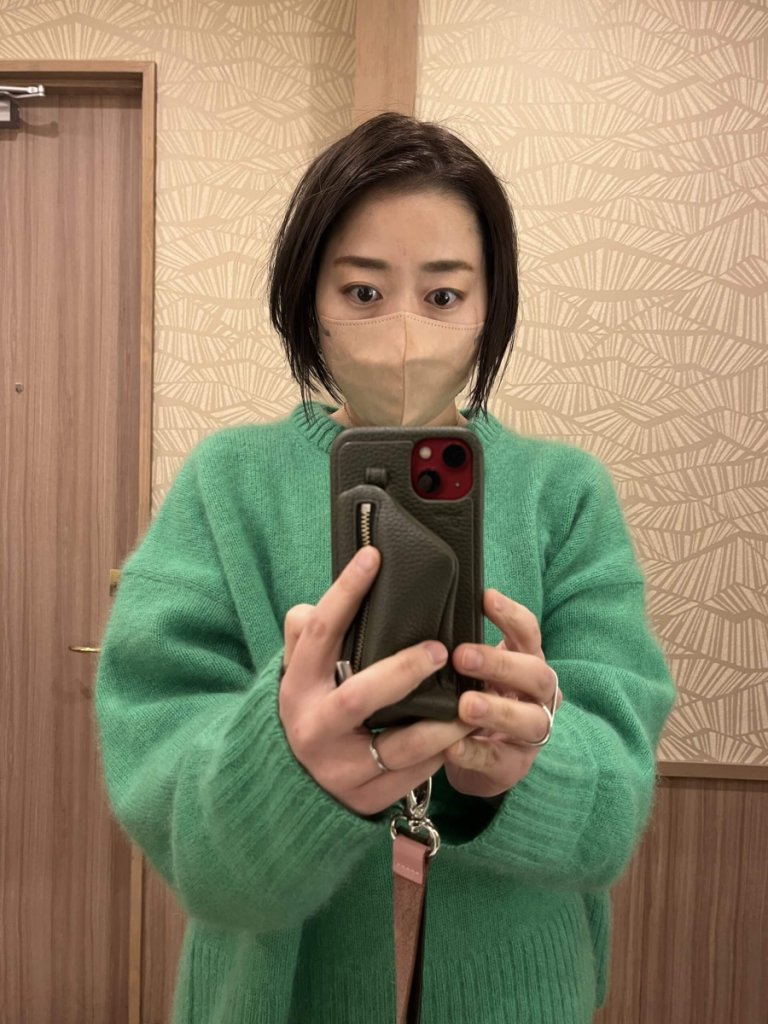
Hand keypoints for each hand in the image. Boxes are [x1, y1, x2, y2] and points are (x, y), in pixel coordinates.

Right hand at [279, 546, 473, 816]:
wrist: (291, 786)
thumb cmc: (310, 708)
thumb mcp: (299, 673)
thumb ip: (305, 635)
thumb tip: (316, 602)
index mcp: (297, 686)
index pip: (320, 633)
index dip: (346, 593)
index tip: (374, 557)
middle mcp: (315, 727)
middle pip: (361, 695)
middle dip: (405, 671)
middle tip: (440, 650)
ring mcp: (340, 767)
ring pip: (399, 745)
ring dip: (440, 723)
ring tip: (471, 700)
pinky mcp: (365, 797)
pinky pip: (412, 775)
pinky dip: (441, 753)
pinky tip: (462, 732)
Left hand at [443, 590, 562, 798]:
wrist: (479, 757)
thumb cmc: (475, 696)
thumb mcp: (473, 671)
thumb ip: (463, 646)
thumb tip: (424, 609)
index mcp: (527, 663)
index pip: (529, 633)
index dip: (511, 615)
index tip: (485, 598)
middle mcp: (538, 696)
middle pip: (536, 675)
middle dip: (500, 664)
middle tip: (462, 656)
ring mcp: (532, 733)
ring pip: (529, 721)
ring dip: (497, 710)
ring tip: (464, 706)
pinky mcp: (514, 766)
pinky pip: (498, 759)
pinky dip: (475, 752)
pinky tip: (452, 745)